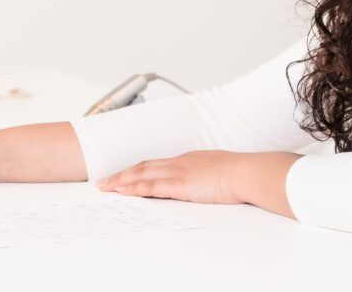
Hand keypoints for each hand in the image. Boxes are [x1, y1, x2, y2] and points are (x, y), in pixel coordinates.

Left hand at [95, 150, 303, 218]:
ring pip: (141, 174)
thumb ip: (207, 175)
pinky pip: (150, 186)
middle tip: (105, 181)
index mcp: (189, 159)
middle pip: (143, 166)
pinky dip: (133, 188)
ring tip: (105, 187)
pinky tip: (122, 191)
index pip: (156, 163)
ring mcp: (178, 171)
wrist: (246, 172)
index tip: (125, 174)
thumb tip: (204, 183)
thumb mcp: (219, 171)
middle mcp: (180, 161)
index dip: (138, 169)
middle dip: (122, 174)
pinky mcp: (180, 184)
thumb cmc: (239, 173)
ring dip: (121, 181)